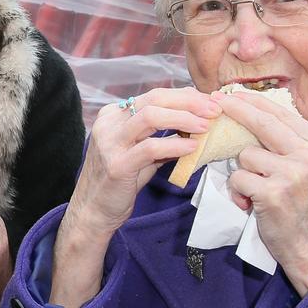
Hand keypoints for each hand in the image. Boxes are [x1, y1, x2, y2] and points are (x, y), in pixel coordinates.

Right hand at [62, 88, 218, 240]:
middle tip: (213, 110)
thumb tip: (196, 124)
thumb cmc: (120, 182)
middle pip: (153, 100)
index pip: (154, 96)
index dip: (185, 96)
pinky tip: (192, 147)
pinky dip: (175, 145)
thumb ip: (162, 137)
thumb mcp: (141, 153)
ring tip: (206, 126)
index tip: (209, 103)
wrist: (94, 211)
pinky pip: (151, 148)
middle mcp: (109, 124)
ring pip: (150, 117)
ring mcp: (110, 143)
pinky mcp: (117, 165)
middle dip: (188, 102)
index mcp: (114, 115)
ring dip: (183, 118)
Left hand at [215, 92, 307, 295]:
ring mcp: (292, 174)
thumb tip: (255, 116)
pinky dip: (237, 192)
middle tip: (215, 101)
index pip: (284, 114)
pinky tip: (250, 204)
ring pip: (246, 154)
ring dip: (242, 171)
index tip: (233, 94)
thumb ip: (293, 145)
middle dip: (236, 109)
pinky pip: (238, 179)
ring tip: (255, 190)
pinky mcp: (272, 193)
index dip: (255, 102)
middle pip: (263, 122)